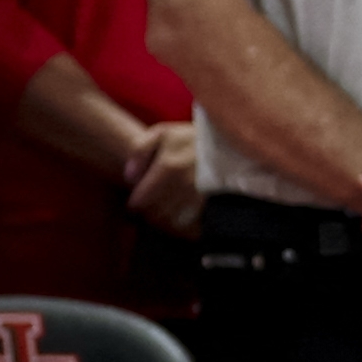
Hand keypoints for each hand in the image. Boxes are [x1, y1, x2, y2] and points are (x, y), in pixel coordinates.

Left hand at [123, 122, 204, 237]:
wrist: (233, 146)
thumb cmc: (193, 139)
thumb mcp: (164, 133)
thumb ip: (139, 151)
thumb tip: (128, 178)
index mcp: (168, 167)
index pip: (139, 202)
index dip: (135, 203)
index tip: (137, 201)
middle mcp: (184, 185)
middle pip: (154, 215)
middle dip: (149, 212)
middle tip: (153, 205)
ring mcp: (202, 198)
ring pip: (171, 224)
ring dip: (166, 220)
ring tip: (167, 209)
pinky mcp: (214, 209)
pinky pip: (191, 228)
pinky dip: (184, 226)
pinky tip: (184, 215)